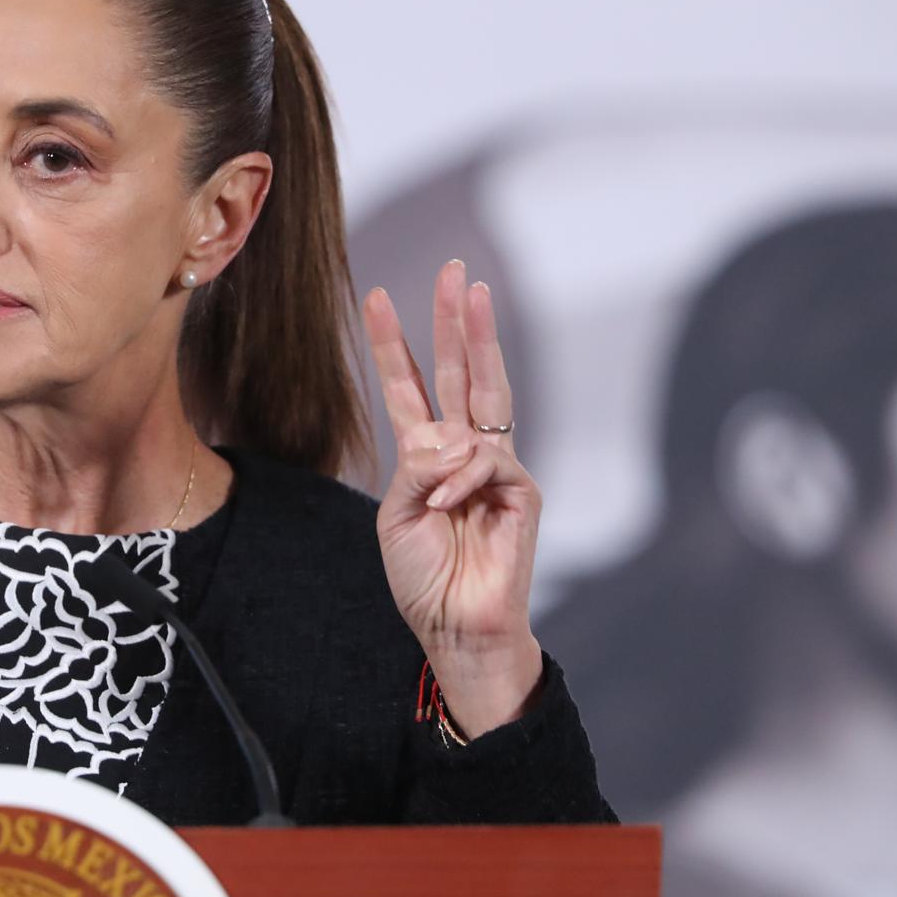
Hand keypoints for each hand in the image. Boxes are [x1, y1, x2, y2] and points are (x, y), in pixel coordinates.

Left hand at [360, 259, 542, 735]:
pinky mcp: (522, 489)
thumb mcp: (396, 515)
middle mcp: (461, 451)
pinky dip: (460, 480)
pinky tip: (448, 505)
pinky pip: (486, 459)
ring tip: (444, 434)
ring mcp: (496, 467)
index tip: (375, 297)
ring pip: (487, 395)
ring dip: (461, 388)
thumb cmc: (422, 578)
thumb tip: (454, 437)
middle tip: (457, 269)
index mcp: (424, 455)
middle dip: (456, 320)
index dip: (393, 344)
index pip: (409, 387)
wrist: (455, 627)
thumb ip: (415, 467)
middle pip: (460, 371)